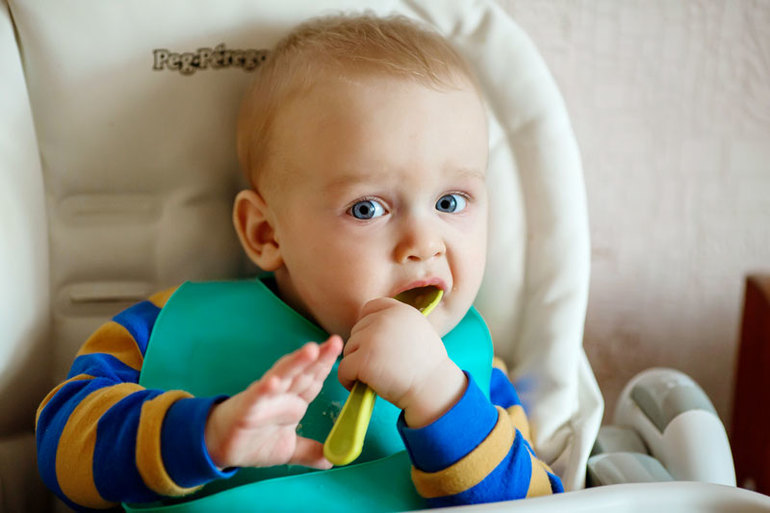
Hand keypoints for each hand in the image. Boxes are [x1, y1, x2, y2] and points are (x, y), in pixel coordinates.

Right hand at [204, 335, 342, 468]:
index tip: (341, 351)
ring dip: (295, 362)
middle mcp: (281, 394)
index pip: (313, 381)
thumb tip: (331, 461)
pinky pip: (257, 395)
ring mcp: (264, 397)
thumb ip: (309, 453)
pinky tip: (274, 381)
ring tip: (311, 350)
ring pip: (282, 376)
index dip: (326, 367)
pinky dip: (265, 388)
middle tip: (335, 341)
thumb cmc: (253, 440)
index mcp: (293, 401)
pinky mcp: (246, 407)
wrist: (219, 445)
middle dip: (318, 357)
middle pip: (303, 372)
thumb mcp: (287, 450)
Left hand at [337, 298, 465, 427]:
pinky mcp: (363, 360)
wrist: (433, 389)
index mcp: (400, 310)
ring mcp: (372, 338)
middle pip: (357, 330)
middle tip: (380, 366)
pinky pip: (343, 369)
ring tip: (375, 376)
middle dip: (363, 348)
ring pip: (348, 349)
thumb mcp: (418, 331)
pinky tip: (363, 387)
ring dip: (356, 364)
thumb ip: (396, 323)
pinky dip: (348, 381)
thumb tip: (370, 325)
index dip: (368, 325)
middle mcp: (385, 319)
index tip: (373, 343)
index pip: (369, 308)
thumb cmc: (426, 367)